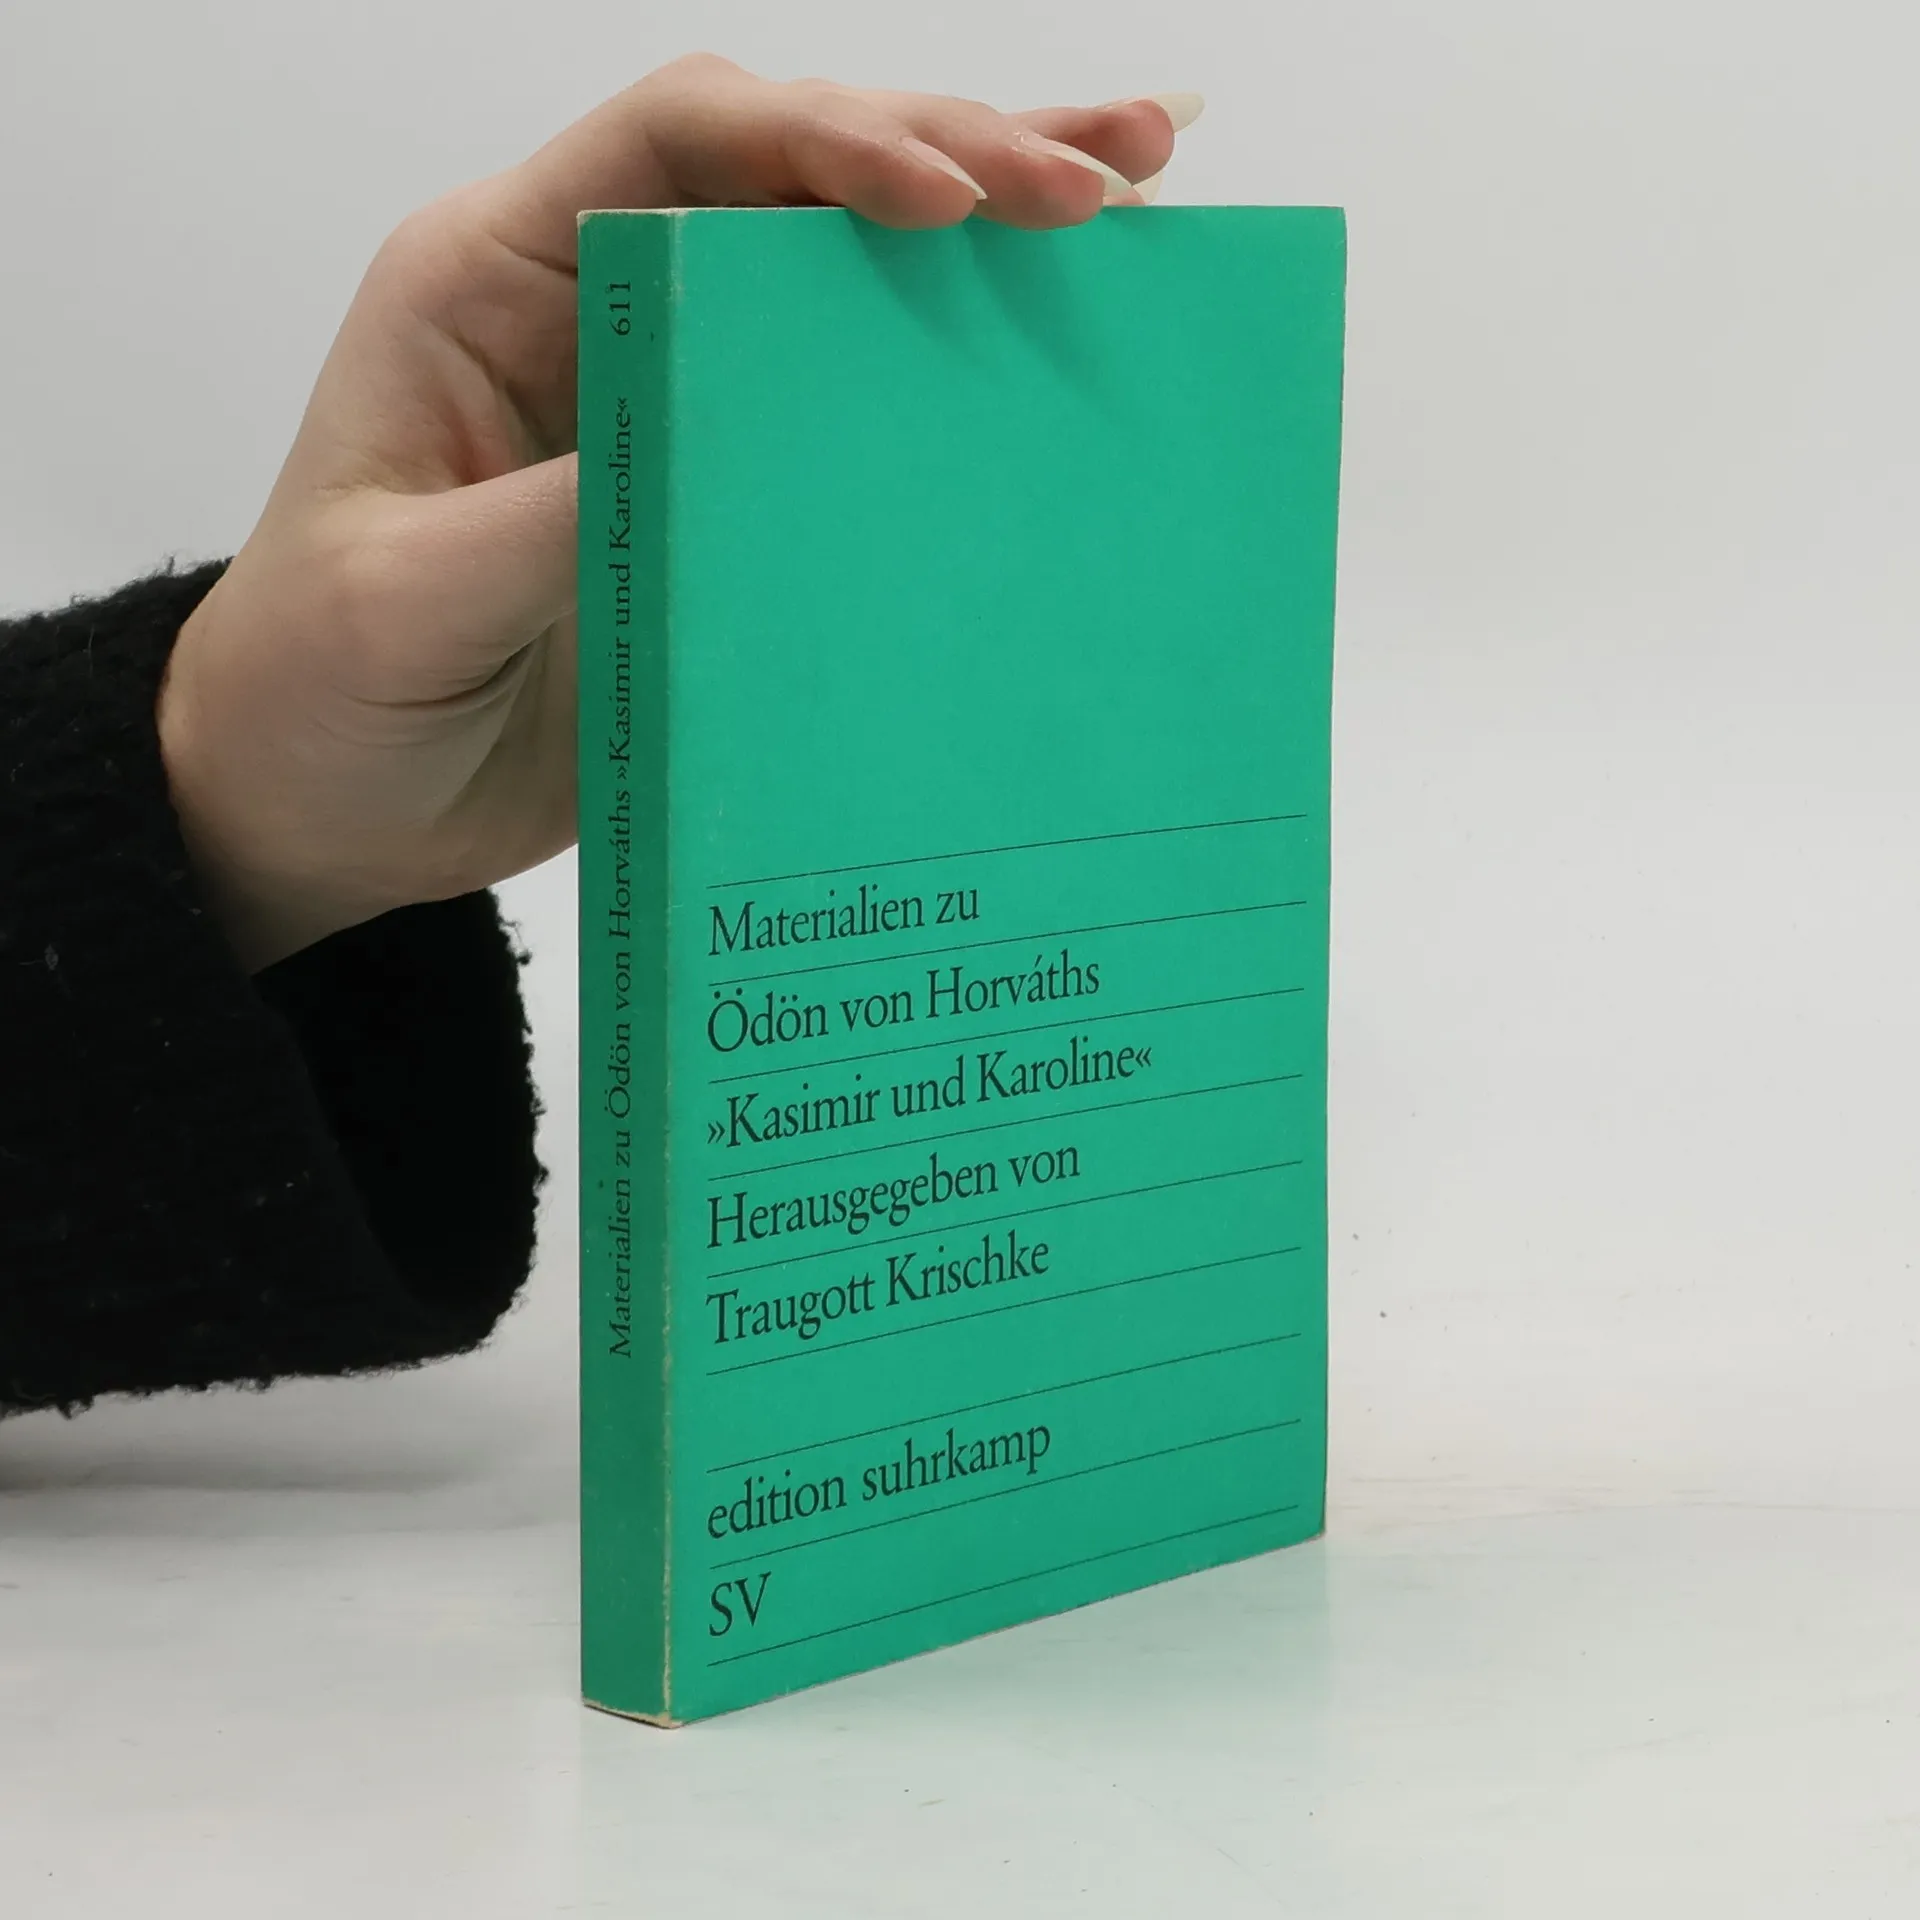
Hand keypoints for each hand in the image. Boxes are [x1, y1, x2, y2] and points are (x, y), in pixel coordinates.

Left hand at [157, 54, 1200, 967]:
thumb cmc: (323, 688)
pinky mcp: (727, 493)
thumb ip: (554, 514)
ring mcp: (676, 398)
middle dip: (954, 151)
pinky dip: (958, 358)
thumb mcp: (411, 602)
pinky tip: (1064, 322)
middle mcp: (599, 308)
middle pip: (790, 173)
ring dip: (989, 216)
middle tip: (1105, 178)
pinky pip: (855, 403)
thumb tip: (716, 445)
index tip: (953, 201)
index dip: (827, 142)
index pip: (680, 144)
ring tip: (1142, 181)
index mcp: (497, 282)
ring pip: (844, 266)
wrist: (327, 799)